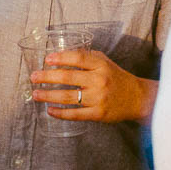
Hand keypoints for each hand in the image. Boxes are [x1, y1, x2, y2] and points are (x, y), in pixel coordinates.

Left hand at [30, 49, 153, 123]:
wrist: (137, 98)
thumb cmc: (116, 77)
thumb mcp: (104, 62)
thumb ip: (86, 58)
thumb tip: (60, 55)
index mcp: (101, 65)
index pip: (78, 58)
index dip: (60, 58)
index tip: (47, 59)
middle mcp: (99, 80)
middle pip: (68, 78)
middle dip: (47, 77)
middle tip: (33, 77)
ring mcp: (98, 98)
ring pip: (69, 97)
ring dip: (49, 96)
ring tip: (35, 94)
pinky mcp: (98, 114)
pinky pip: (75, 114)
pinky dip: (61, 113)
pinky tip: (50, 110)